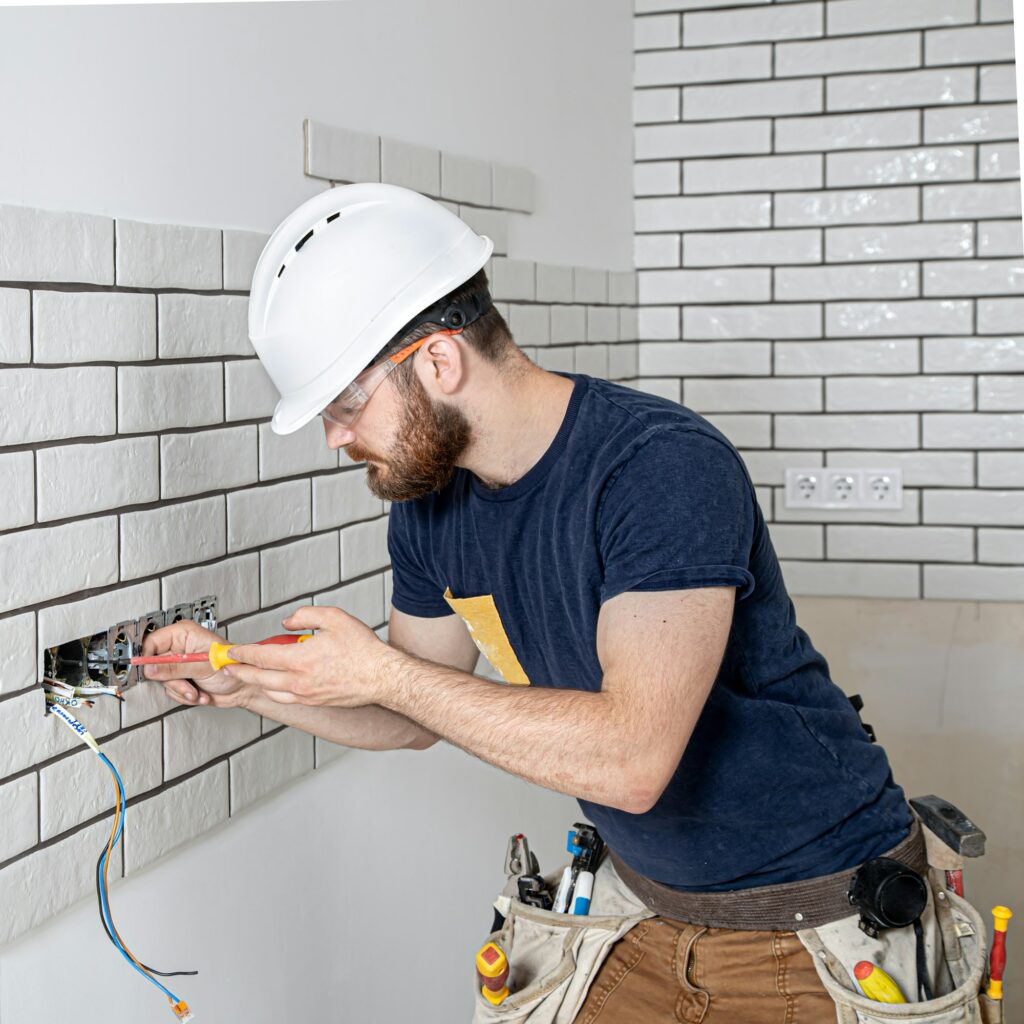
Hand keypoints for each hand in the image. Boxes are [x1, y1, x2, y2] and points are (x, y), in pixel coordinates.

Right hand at [140, 619, 254, 709]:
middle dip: (172, 680)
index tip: (152, 671)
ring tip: (197, 690)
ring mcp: (180, 664)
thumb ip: (175, 667)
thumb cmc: (233, 668)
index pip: (152, 642)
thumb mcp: (203, 667)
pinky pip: (171, 691)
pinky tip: (199, 693)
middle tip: (187, 684)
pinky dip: (184, 696)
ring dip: (181, 690)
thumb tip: (150, 668)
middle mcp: (180, 647)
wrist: (244, 687)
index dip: (149, 658)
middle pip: (155, 665)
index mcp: (184, 634)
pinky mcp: (182, 678)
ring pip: (162, 681)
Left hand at [222, 605, 394, 706]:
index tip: (232, 651)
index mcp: (300, 659)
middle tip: (228, 666)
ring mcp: (306, 694)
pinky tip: (274, 685)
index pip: (260, 656)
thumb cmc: (363, 650)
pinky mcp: (315, 702)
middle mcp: (299, 680)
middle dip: (240, 671)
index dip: (242, 653)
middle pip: (258, 678)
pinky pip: (285, 698)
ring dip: (255, 683)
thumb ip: (305, 616)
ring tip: (248, 675)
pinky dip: (273, 691)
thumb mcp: (334, 618)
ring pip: (270, 691)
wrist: (383, 677)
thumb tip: (287, 622)